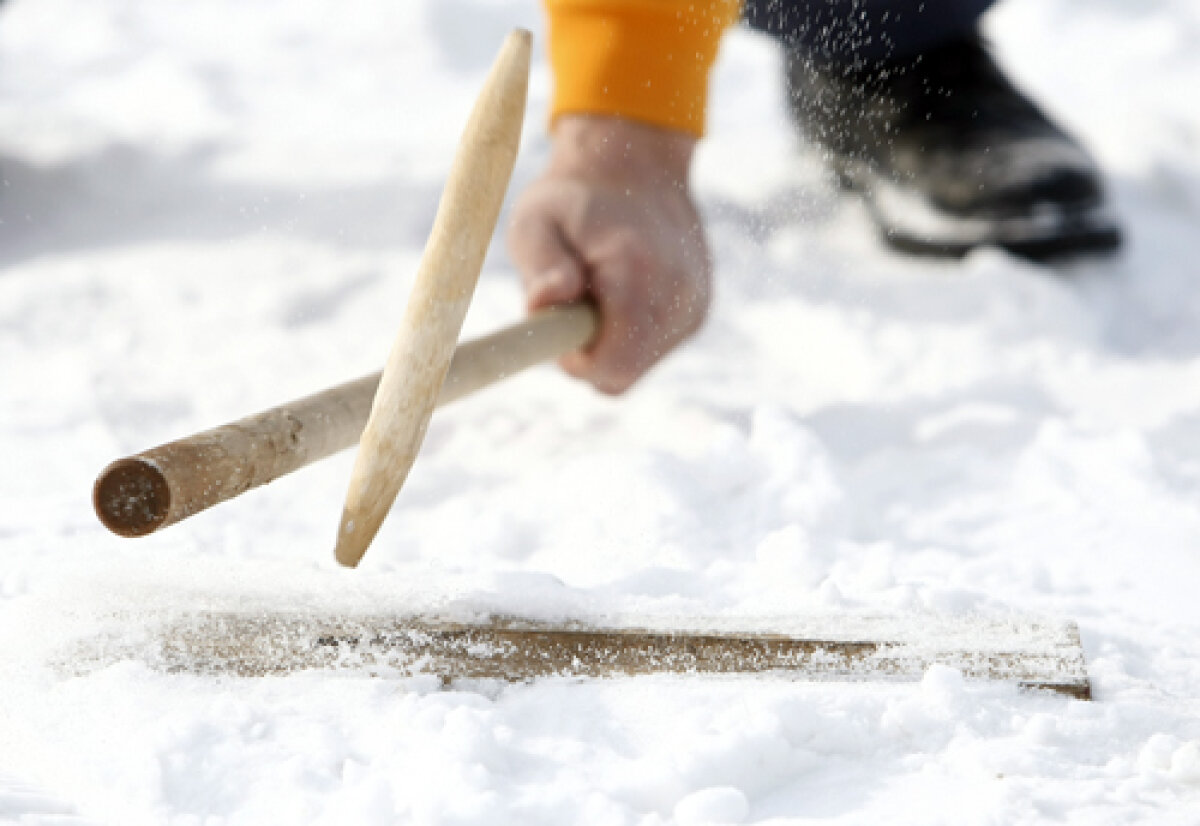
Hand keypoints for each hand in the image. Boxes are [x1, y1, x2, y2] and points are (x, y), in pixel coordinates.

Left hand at [507, 115, 711, 393]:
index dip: (577, 362)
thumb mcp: (537, 219)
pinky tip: (621, 291)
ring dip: (608, 341)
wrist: (635, 164)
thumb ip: (540, 265)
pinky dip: (629, 332)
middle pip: (624, 373)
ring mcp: (694, 305)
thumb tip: (546, 304)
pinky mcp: (697, 311)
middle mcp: (678, 294)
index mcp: (637, 272)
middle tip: (572, 305)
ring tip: (597, 290)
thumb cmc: (574, 197)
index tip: (558, 328)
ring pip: (638, 365)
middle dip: (589, 352)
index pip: (614, 365)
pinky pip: (653, 349)